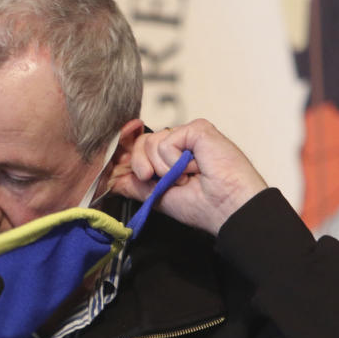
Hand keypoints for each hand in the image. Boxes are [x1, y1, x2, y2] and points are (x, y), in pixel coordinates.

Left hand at [109, 119, 266, 234]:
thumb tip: (112, 179)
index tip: (126, 172)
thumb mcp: (158, 198)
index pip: (140, 149)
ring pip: (151, 142)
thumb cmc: (203, 207)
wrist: (226, 208)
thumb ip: (135, 186)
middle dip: (143, 167)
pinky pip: (167, 140)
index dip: (128, 158)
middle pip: (140, 143)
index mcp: (170, 159)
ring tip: (188, 177)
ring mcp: (188, 135)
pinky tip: (195, 168)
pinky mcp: (198, 129)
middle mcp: (179, 145)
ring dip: (165, 168)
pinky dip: (176, 160)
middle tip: (164, 182)